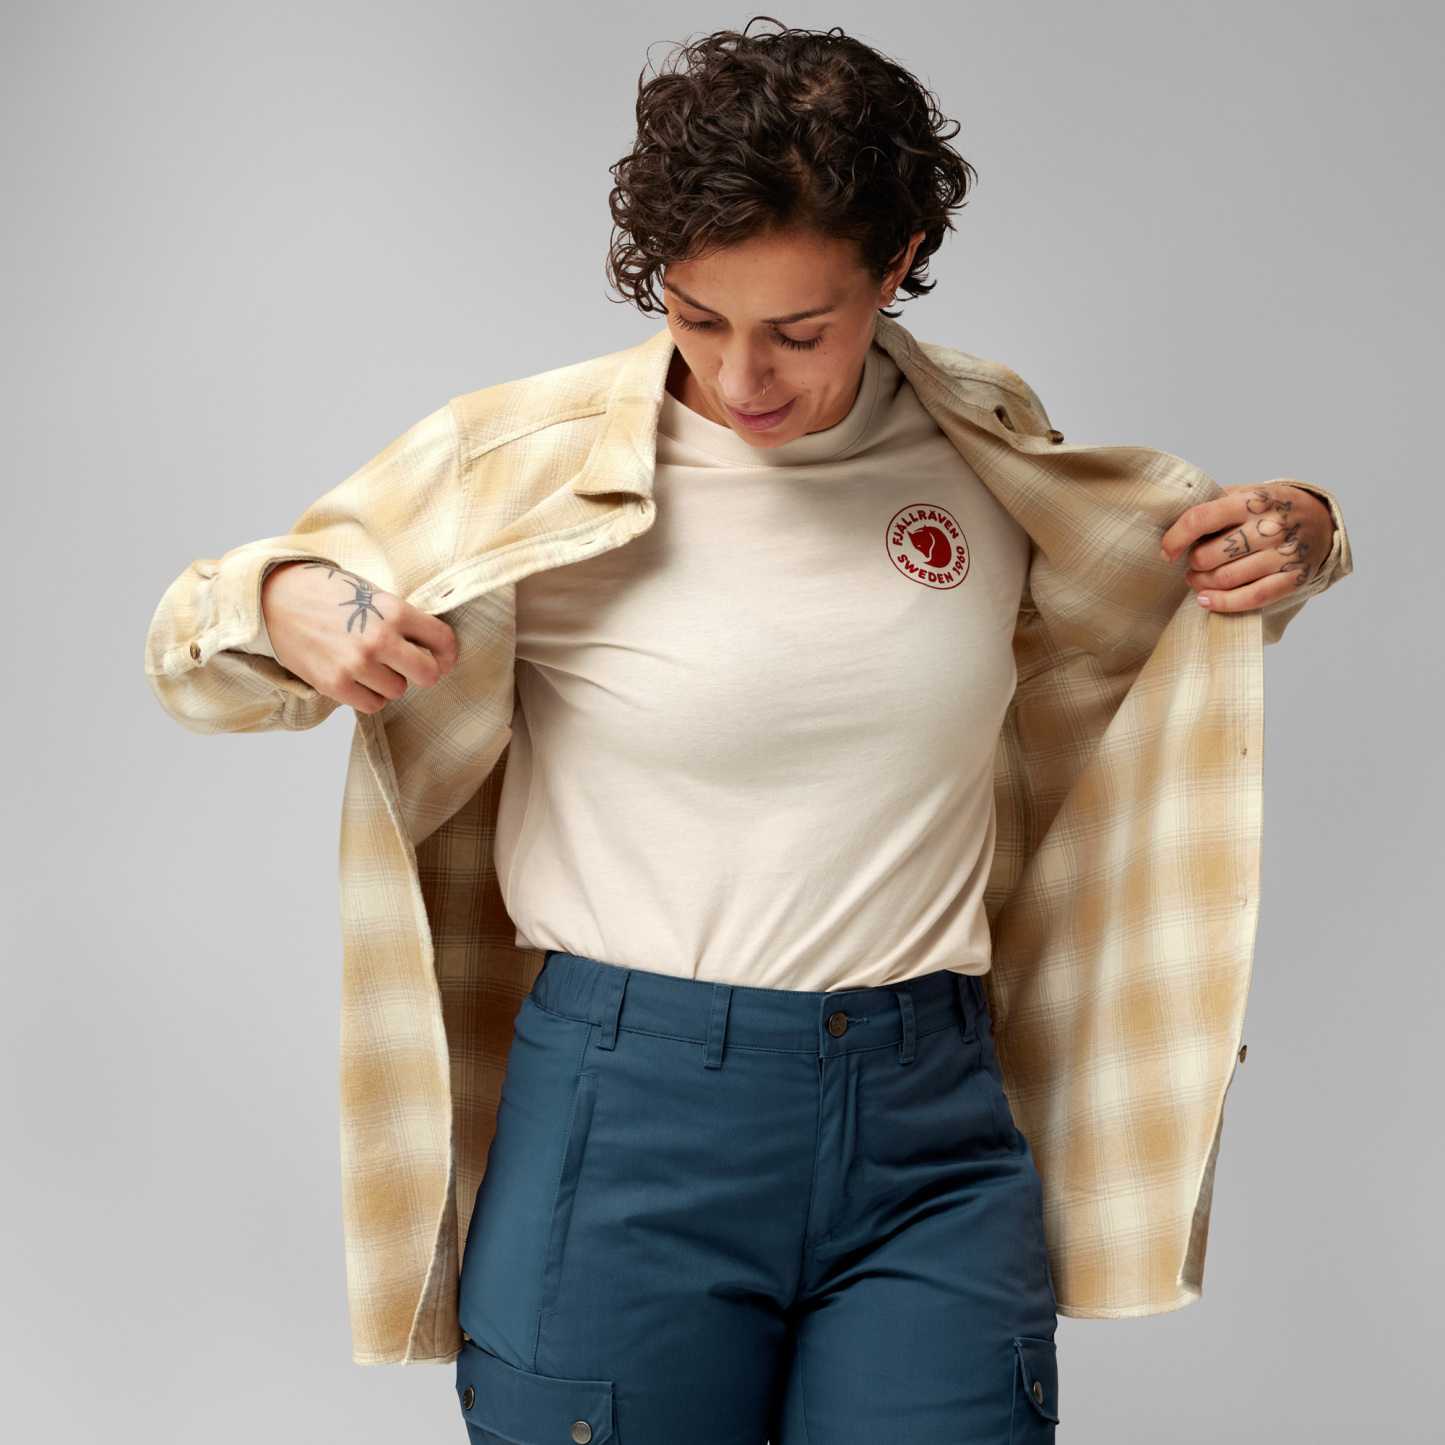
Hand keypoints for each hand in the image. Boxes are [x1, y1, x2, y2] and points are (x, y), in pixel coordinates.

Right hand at [261, 561, 456, 712]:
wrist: (274, 598)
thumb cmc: (327, 594)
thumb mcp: (371, 594)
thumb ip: (401, 619)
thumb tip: (431, 648)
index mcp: (394, 610)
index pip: (442, 639)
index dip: (448, 654)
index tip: (444, 659)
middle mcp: (379, 638)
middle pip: (427, 674)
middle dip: (423, 672)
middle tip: (409, 667)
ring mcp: (356, 663)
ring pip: (398, 691)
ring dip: (390, 682)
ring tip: (370, 665)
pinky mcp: (334, 683)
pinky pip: (372, 705)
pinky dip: (369, 696)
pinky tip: (357, 678)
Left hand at [1160, 484, 1332, 612]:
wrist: (1322, 521)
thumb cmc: (1271, 509)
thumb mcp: (1246, 493)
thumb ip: (1214, 504)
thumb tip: (1173, 525)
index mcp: (1253, 500)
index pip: (1200, 519)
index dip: (1175, 539)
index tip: (1167, 552)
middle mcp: (1270, 527)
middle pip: (1209, 556)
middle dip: (1192, 564)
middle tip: (1192, 564)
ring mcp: (1283, 554)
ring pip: (1226, 579)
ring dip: (1201, 584)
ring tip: (1197, 580)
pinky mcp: (1293, 579)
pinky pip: (1250, 598)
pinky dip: (1222, 603)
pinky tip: (1205, 599)